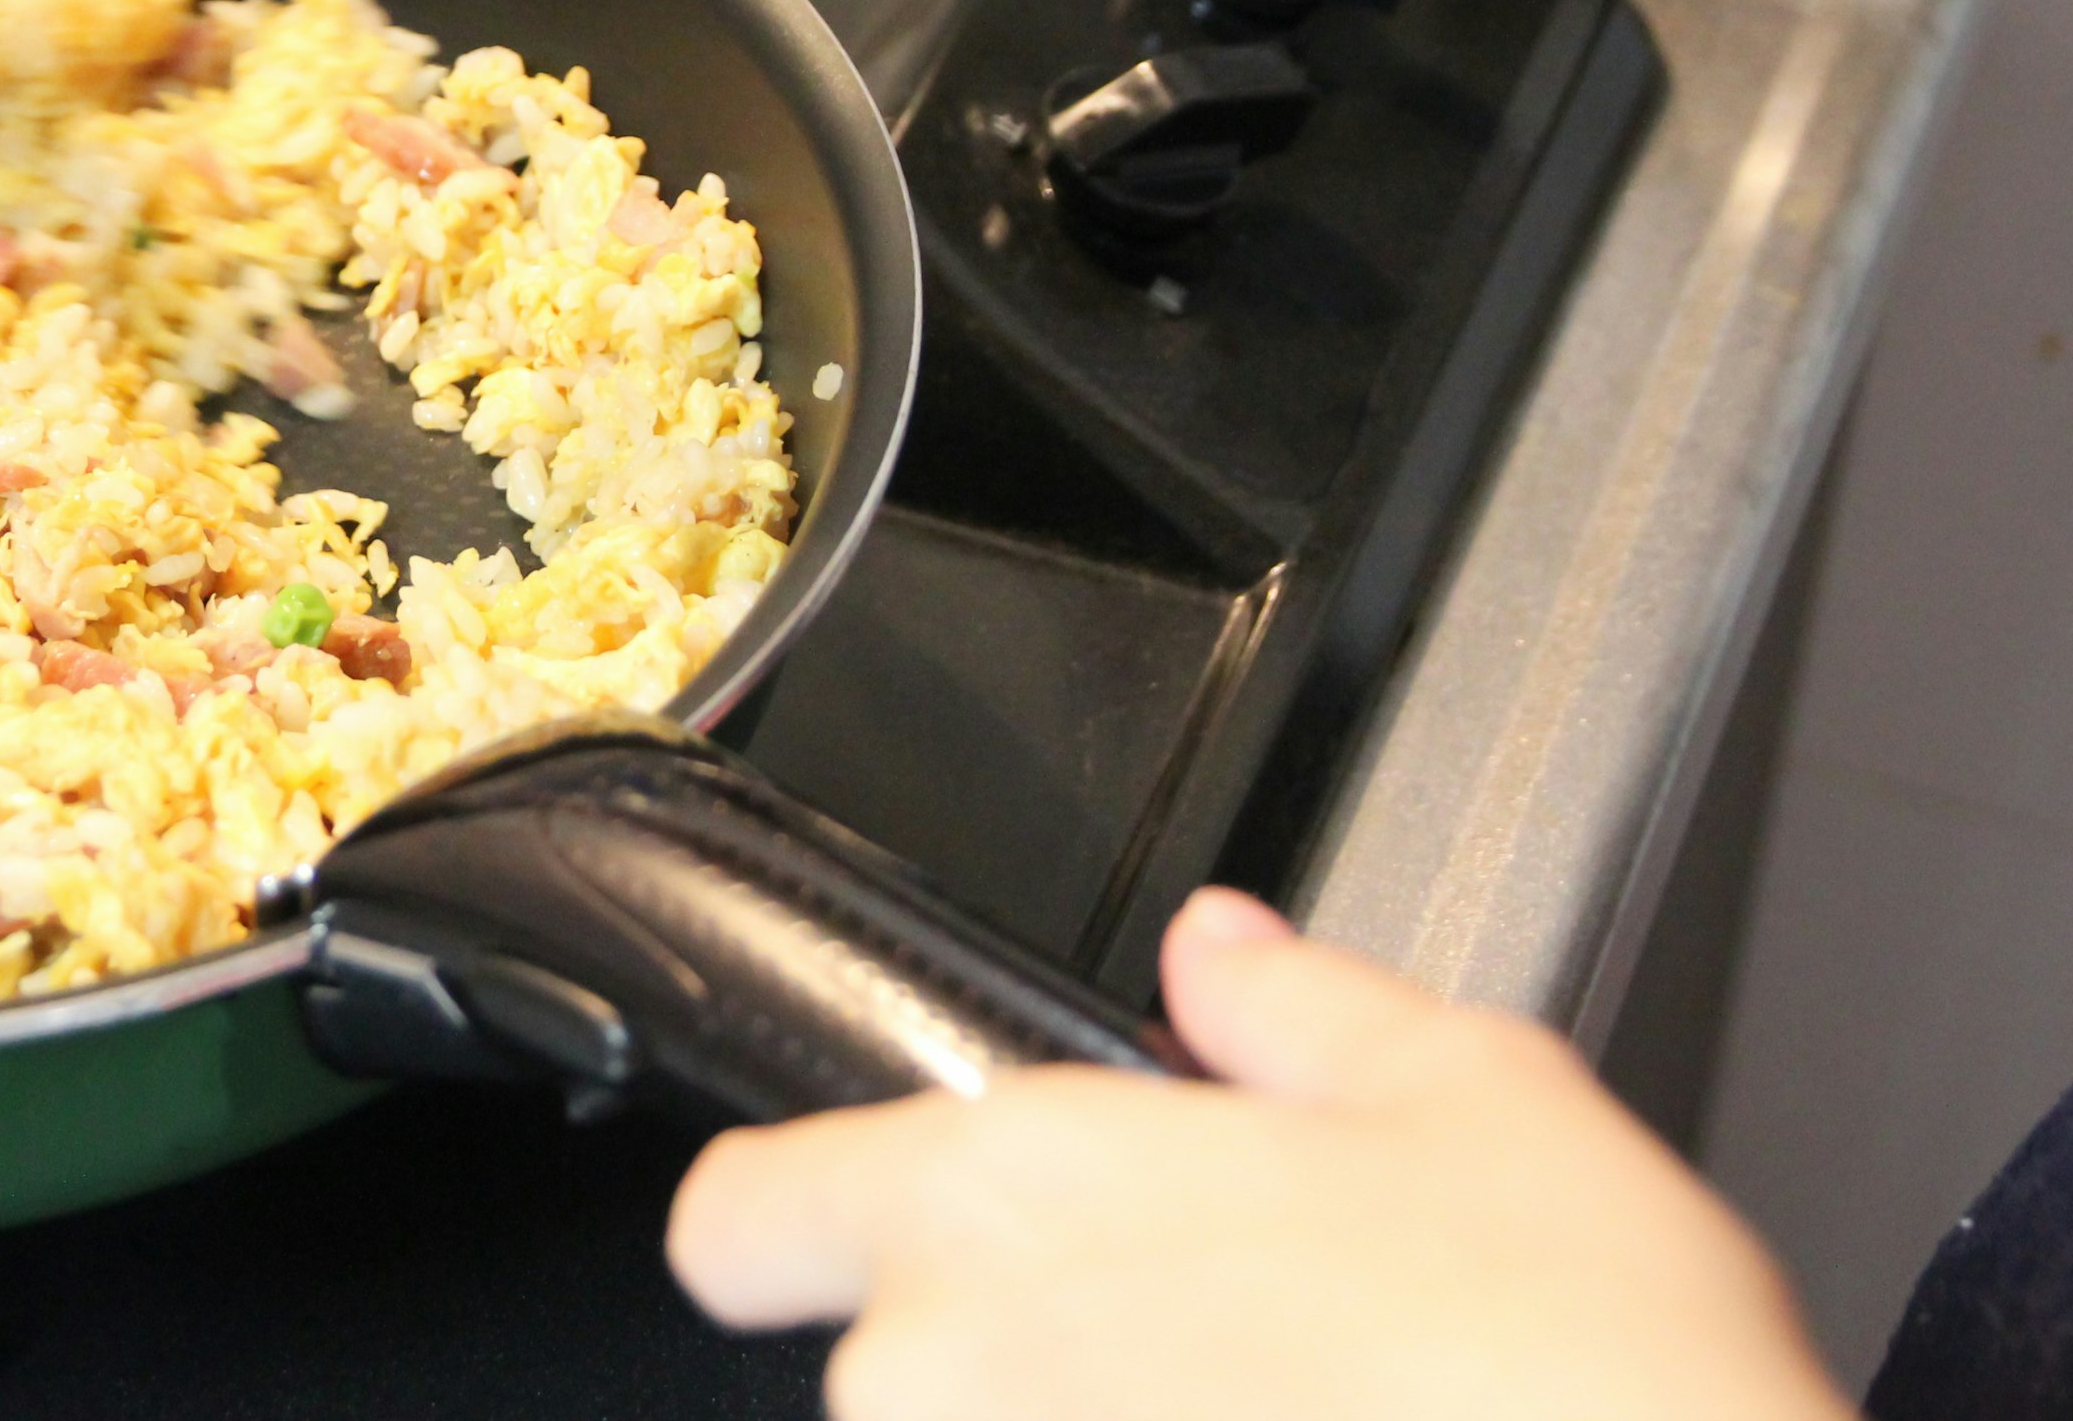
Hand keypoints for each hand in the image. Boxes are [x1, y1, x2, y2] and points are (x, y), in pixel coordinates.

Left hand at [664, 888, 1853, 1420]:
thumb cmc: (1586, 1368)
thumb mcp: (1478, 1101)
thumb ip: (1301, 1010)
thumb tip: (1221, 951)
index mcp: (1002, 1196)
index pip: (739, 1217)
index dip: (795, 1225)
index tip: (863, 1238)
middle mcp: (949, 1373)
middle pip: (892, 1373)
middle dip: (1023, 1368)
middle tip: (1210, 1355)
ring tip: (1295, 1420)